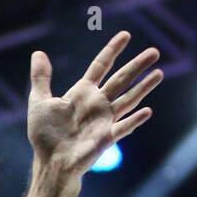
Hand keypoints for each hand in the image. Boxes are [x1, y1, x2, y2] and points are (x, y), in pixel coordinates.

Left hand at [27, 30, 161, 177]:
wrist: (50, 162)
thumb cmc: (45, 135)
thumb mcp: (39, 102)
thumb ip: (40, 78)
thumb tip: (38, 53)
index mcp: (83, 92)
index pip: (101, 66)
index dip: (112, 50)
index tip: (126, 35)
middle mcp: (97, 103)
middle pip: (121, 79)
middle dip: (137, 65)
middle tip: (154, 51)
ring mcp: (104, 120)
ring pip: (128, 99)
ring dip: (143, 87)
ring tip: (159, 73)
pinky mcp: (106, 138)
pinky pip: (123, 128)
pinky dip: (134, 120)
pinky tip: (147, 111)